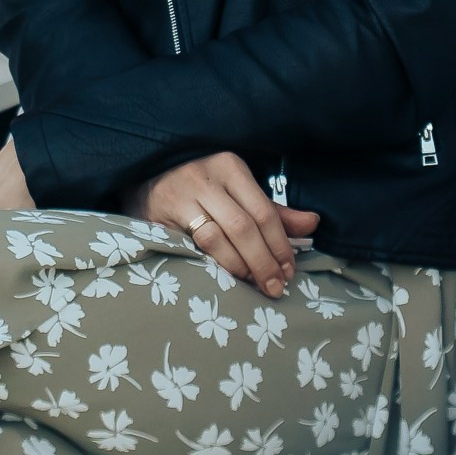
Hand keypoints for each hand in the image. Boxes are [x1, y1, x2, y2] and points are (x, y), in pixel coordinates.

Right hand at [129, 152, 319, 297]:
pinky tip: (226, 279)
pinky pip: (192, 247)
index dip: (280, 246)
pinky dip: (213, 265)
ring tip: (255, 285)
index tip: (289, 271)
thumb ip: (272, 210)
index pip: (264, 212)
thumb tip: (312, 224)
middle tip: (276, 287)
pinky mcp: (159, 217)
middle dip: (264, 262)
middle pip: (244, 227)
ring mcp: (181, 197)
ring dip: (240, 268)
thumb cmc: (198, 184)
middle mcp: (206, 178)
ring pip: (217, 239)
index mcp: (230, 167)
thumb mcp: (235, 189)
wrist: (143, 175)